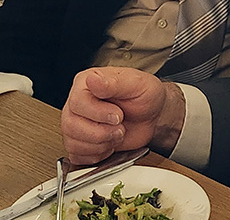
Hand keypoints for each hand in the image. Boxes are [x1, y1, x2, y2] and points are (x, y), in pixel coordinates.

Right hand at [61, 67, 184, 164]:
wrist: (152, 115)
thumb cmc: (145, 96)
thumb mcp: (137, 84)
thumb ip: (114, 82)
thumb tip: (92, 79)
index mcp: (86, 83)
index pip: (77, 102)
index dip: (98, 113)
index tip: (119, 115)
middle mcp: (76, 103)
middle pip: (71, 125)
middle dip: (101, 132)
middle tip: (120, 127)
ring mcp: (75, 124)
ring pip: (72, 142)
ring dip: (100, 144)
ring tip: (117, 134)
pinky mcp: (79, 143)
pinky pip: (76, 156)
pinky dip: (96, 155)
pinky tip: (110, 144)